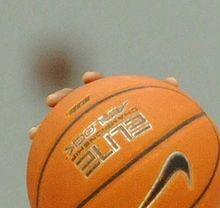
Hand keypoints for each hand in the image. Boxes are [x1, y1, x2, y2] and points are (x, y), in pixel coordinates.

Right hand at [27, 71, 178, 139]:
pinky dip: (49, 152)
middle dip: (63, 99)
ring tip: (33, 132)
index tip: (88, 78)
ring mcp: (88, 129)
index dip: (94, 81)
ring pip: (63, 126)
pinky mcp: (83, 148)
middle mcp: (96, 112)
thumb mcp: (163, 111)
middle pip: (75, 102)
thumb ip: (165, 96)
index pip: (101, 86)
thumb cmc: (156, 125)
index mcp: (113, 99)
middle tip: (51, 101)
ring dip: (46, 128)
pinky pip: (64, 152)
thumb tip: (172, 81)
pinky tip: (39, 155)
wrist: (149, 149)